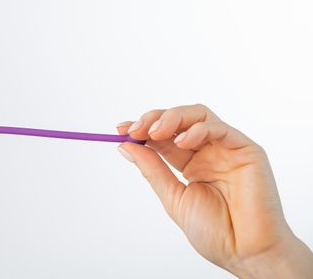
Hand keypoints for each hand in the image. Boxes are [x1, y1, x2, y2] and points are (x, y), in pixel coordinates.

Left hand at [117, 105, 312, 277]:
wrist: (246, 252)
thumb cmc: (215, 232)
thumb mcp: (174, 197)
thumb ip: (152, 170)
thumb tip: (126, 146)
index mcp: (190, 163)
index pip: (163, 136)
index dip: (142, 129)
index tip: (120, 129)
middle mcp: (208, 152)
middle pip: (179, 120)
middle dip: (154, 119)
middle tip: (136, 129)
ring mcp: (226, 149)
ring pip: (198, 116)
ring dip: (173, 118)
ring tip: (156, 132)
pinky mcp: (246, 150)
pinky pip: (220, 129)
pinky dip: (198, 129)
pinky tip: (183, 141)